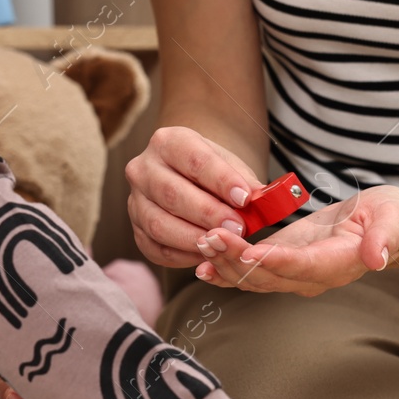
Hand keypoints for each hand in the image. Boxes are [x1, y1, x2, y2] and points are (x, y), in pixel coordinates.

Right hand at [125, 126, 267, 266]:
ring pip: (159, 224)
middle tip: (237, 228)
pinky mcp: (136, 230)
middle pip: (172, 193)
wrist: (187, 180)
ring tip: (222, 244)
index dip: (220, 180)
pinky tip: (206, 255)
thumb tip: (264, 201)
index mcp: (168, 142)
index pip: (194, 160)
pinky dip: (182, 255)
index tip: (244, 198)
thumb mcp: (230, 168)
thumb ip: (246, 183)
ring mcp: (135, 201)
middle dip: (208, 214)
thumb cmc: (211, 173)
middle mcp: (143, 169)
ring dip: (194, 238)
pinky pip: (155, 248)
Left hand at [194, 185, 398, 295]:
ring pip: (254, 279)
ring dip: (225, 264)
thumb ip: (386, 237)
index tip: (249, 253)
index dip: (275, 262)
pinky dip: (226, 269)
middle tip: (209, 238)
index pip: (302, 266)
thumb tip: (377, 259)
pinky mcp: (280, 264)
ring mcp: (293, 275)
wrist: (380, 226)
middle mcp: (312, 277)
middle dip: (236, 260)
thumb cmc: (388, 216)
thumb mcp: (394, 217)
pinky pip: (250, 274)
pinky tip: (202, 263)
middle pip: (268, 277)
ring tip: (201, 245)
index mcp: (338, 264)